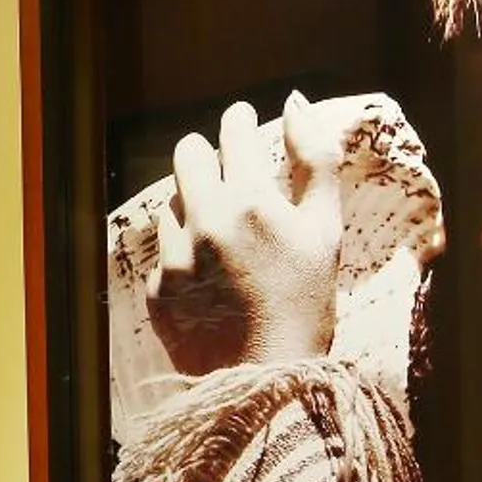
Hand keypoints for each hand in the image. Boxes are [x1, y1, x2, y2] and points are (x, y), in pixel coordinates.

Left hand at [147, 92, 343, 374]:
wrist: (268, 379)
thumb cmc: (307, 302)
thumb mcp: (325, 228)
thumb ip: (315, 159)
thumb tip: (294, 102)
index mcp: (250, 202)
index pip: (231, 133)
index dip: (237, 121)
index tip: (241, 120)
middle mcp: (205, 222)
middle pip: (187, 155)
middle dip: (206, 155)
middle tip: (225, 170)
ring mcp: (174, 258)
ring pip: (173, 204)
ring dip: (195, 208)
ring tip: (225, 240)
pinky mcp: (156, 289)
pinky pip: (164, 252)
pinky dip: (184, 256)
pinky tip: (211, 279)